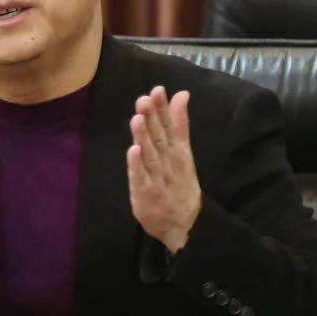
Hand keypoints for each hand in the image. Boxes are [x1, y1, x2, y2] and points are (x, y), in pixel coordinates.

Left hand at [127, 86, 201, 253]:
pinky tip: (133, 151)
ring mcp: (157, 178)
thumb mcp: (183, 153)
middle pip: (160, 137)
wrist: (183, 225)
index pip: (173, 126)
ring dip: (144, 137)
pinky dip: (137, 166)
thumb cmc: (179, 184)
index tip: (158, 89)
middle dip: (153, 118)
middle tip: (145, 98)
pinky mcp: (144, 193)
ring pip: (149, 155)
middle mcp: (169, 163)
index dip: (165, 108)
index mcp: (179, 152)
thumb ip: (178, 125)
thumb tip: (181, 95)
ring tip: (138, 119)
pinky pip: (140, 178)